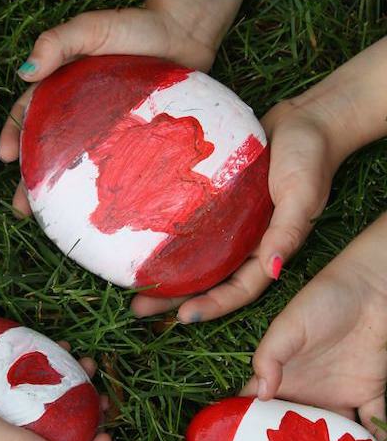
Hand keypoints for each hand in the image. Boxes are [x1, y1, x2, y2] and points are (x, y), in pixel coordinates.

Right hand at [0, 0, 219, 214]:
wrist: (184, 34)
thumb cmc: (136, 27)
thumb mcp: (91, 29)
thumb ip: (56, 44)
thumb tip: (23, 74)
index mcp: (62, 83)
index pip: (28, 112)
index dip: (14, 135)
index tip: (5, 158)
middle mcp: (78, 107)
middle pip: (46, 145)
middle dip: (30, 176)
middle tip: (20, 207)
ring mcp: (103, 123)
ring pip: (74, 159)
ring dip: (58, 188)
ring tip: (48, 215)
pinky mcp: (128, 134)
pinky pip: (107, 161)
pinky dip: (95, 182)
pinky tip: (90, 204)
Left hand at [131, 93, 339, 320]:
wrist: (303, 122)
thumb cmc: (309, 159)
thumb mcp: (302, 196)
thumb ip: (287, 232)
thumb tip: (274, 270)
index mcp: (267, 249)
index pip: (238, 289)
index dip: (212, 306)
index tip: (181, 318)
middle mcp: (245, 242)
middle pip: (208, 278)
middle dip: (175, 296)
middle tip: (139, 307)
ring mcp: (230, 222)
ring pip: (195, 255)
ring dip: (167, 270)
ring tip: (132, 280)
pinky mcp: (219, 200)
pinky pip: (192, 223)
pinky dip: (171, 235)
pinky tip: (144, 238)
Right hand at [240, 212, 386, 440]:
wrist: (371, 290)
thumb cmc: (322, 300)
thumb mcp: (287, 324)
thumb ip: (269, 355)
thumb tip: (260, 395)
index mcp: (281, 375)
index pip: (257, 404)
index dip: (246, 426)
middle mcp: (308, 391)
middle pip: (294, 429)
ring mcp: (339, 397)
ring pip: (332, 438)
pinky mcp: (371, 397)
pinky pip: (373, 430)